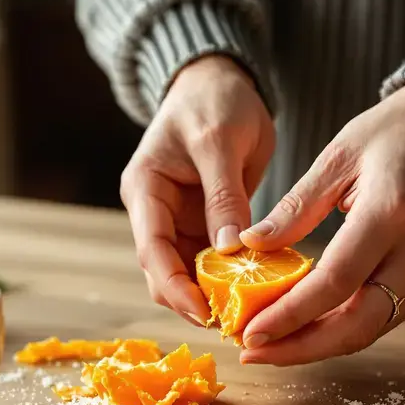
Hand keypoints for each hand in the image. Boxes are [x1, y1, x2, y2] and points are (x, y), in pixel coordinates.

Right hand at [120, 54, 275, 325]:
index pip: (152, 250)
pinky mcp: (205, 224)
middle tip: (235, 324)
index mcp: (145, 190)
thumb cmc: (213, 99)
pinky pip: (214, 261)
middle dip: (194, 300)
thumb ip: (223, 195)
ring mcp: (180, 221)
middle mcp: (155, 212)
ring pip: (190, 273)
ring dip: (215, 294)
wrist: (219, 80)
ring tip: (250, 315)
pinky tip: (260, 291)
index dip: (174, 287)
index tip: (205, 313)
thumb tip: (228, 251)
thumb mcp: (219, 140)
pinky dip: (233, 277)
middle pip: (165, 272)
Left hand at [239, 81, 404, 364]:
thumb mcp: (338, 156)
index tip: (250, 333)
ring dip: (320, 345)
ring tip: (271, 346)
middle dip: (302, 348)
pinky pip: (385, 316)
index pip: (336, 281)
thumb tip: (248, 246)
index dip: (291, 315)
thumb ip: (295, 207)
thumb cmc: (396, 133)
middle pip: (359, 323)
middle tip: (253, 352)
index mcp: (392, 212)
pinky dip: (344, 329)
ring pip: (373, 328)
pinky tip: (306, 328)